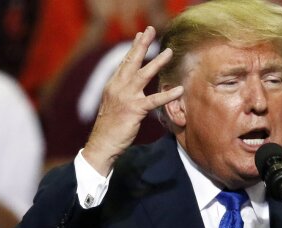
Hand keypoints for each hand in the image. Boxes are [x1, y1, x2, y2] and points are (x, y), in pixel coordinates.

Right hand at [83, 26, 183, 175]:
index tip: (140, 35)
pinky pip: (154, 101)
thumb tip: (131, 86)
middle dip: (142, 45)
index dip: (133, 48)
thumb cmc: (110, 126)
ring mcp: (126, 97)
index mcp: (113, 85)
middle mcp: (118, 87)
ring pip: (144, 75)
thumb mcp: (114, 104)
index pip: (125, 62)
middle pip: (132, 61)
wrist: (102, 143)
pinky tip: (178, 90)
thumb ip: (122, 93)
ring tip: (169, 52)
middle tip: (151, 30)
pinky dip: (167, 95)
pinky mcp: (134, 110)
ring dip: (157, 62)